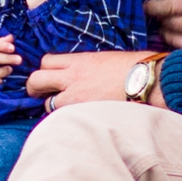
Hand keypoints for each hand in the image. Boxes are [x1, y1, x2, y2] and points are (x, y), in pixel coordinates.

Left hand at [27, 51, 162, 109]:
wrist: (148, 81)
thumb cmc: (134, 67)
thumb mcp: (106, 59)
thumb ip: (89, 66)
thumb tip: (85, 74)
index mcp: (79, 60)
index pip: (46, 61)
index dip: (45, 70)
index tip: (50, 77)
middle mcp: (72, 77)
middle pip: (36, 80)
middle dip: (34, 88)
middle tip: (40, 94)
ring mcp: (76, 97)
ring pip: (47, 104)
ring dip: (52, 108)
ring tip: (65, 111)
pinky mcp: (83, 113)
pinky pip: (63, 119)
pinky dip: (65, 121)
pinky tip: (75, 121)